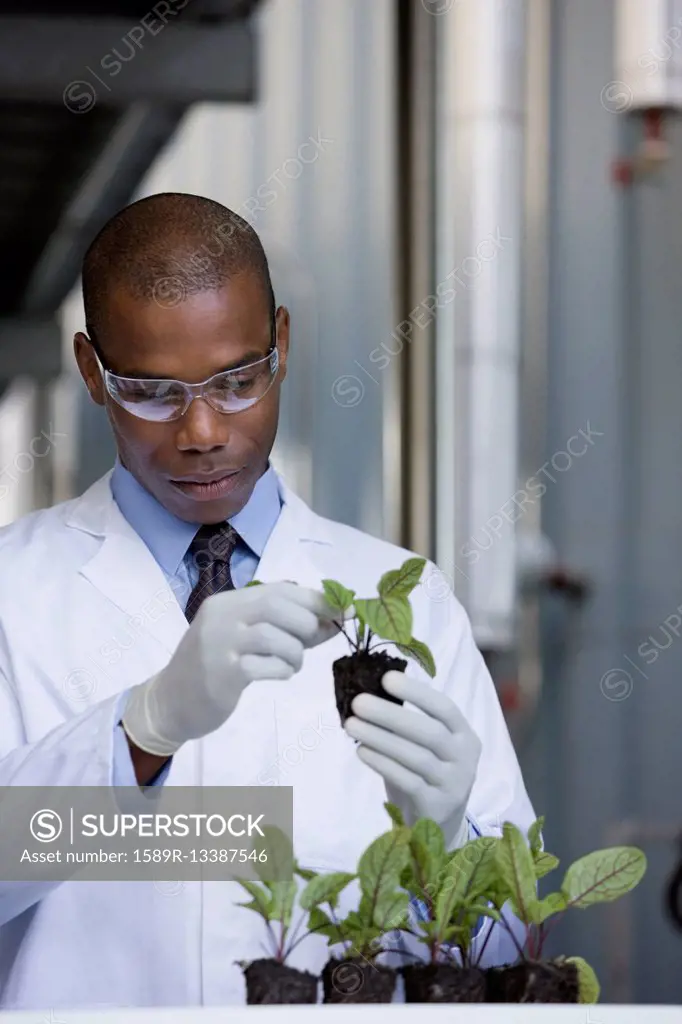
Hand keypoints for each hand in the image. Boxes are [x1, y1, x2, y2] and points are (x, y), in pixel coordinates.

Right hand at [122, 582, 342, 756]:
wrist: (171, 702)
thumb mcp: (245, 637)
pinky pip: (265, 666)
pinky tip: (278, 675)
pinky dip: (282, 671)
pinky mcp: (221, 673)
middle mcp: (221, 616)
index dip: (316, 600)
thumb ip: (285, 626)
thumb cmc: (215, 666)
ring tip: (291, 664)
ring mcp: (219, 643)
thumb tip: (336, 617)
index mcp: (228, 602)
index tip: (343, 612)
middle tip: (309, 644)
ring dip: (295, 652)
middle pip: (277, 606)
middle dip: (306, 624)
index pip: (280, 589)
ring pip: (273, 636)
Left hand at [344, 671, 481, 848]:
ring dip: (380, 738)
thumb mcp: (427, 746)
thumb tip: (371, 691)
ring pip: (416, 757)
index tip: (386, 678)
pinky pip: (407, 781)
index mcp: (464, 735)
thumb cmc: (427, 772)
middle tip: (358, 702)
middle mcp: (465, 758)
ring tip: (351, 725)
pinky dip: (382, 764)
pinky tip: (362, 751)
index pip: (445, 708)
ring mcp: (453, 784)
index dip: (417, 692)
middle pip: (430, 732)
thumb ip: (409, 723)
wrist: (439, 823)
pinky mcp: (437, 806)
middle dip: (391, 714)